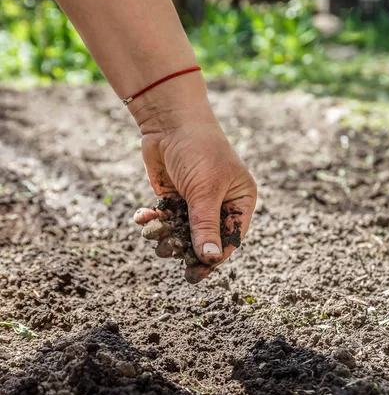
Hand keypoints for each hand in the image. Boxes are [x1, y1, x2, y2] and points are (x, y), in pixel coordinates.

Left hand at [133, 97, 256, 283]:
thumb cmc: (198, 150)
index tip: (195, 274)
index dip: (213, 257)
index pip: (230, 237)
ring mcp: (195, 201)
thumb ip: (206, 226)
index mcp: (239, 201)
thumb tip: (211, 260)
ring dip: (165, 234)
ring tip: (152, 231)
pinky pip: (165, 218)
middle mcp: (219, 203)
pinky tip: (143, 217)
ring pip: (182, 231)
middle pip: (204, 238)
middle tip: (166, 250)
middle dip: (184, 246)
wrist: (168, 120)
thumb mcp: (204, 190)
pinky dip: (153, 221)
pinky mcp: (173, 197)